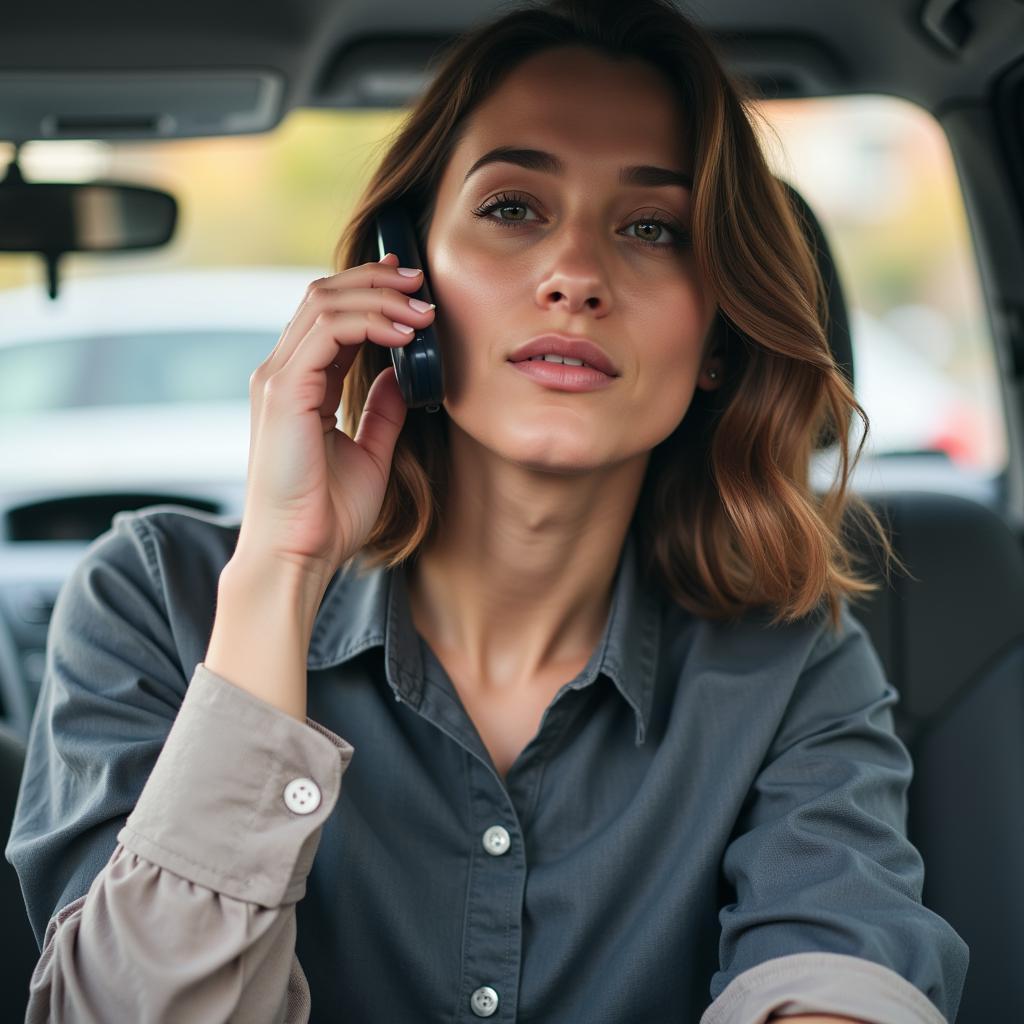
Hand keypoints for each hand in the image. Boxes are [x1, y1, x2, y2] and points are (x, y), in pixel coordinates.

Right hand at [236, 251, 435, 577]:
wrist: (298, 555)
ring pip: (324, 303)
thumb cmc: (326, 516)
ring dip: (379, 297)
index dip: (370, 292)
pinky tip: (404, 335)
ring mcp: (277, 379)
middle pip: (323, 296)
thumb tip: (400, 374)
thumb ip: (381, 410)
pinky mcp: (283, 391)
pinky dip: (369, 322)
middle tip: (422, 282)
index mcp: (298, 386)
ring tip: (422, 309)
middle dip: (377, 281)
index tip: (413, 288)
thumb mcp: (370, 452)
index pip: (329, 316)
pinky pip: (327, 332)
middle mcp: (282, 374)